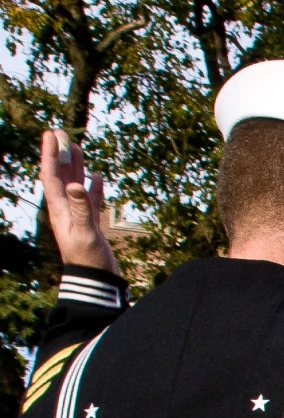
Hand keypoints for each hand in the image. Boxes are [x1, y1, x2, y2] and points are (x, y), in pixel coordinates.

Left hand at [41, 130, 115, 273]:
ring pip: (74, 184)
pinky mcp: (90, 223)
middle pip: (60, 176)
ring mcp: (78, 216)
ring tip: (76, 149)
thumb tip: (76, 184)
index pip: (51, 176)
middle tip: (61, 134)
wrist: (96, 281)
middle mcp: (65, 209)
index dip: (50, 154)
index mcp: (59, 209)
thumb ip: (81, 208)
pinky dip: (92, 187)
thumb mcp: (85, 233)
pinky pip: (90, 200)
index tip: (51, 135)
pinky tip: (96, 178)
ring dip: (75, 167)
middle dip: (60, 155)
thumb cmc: (88, 259)